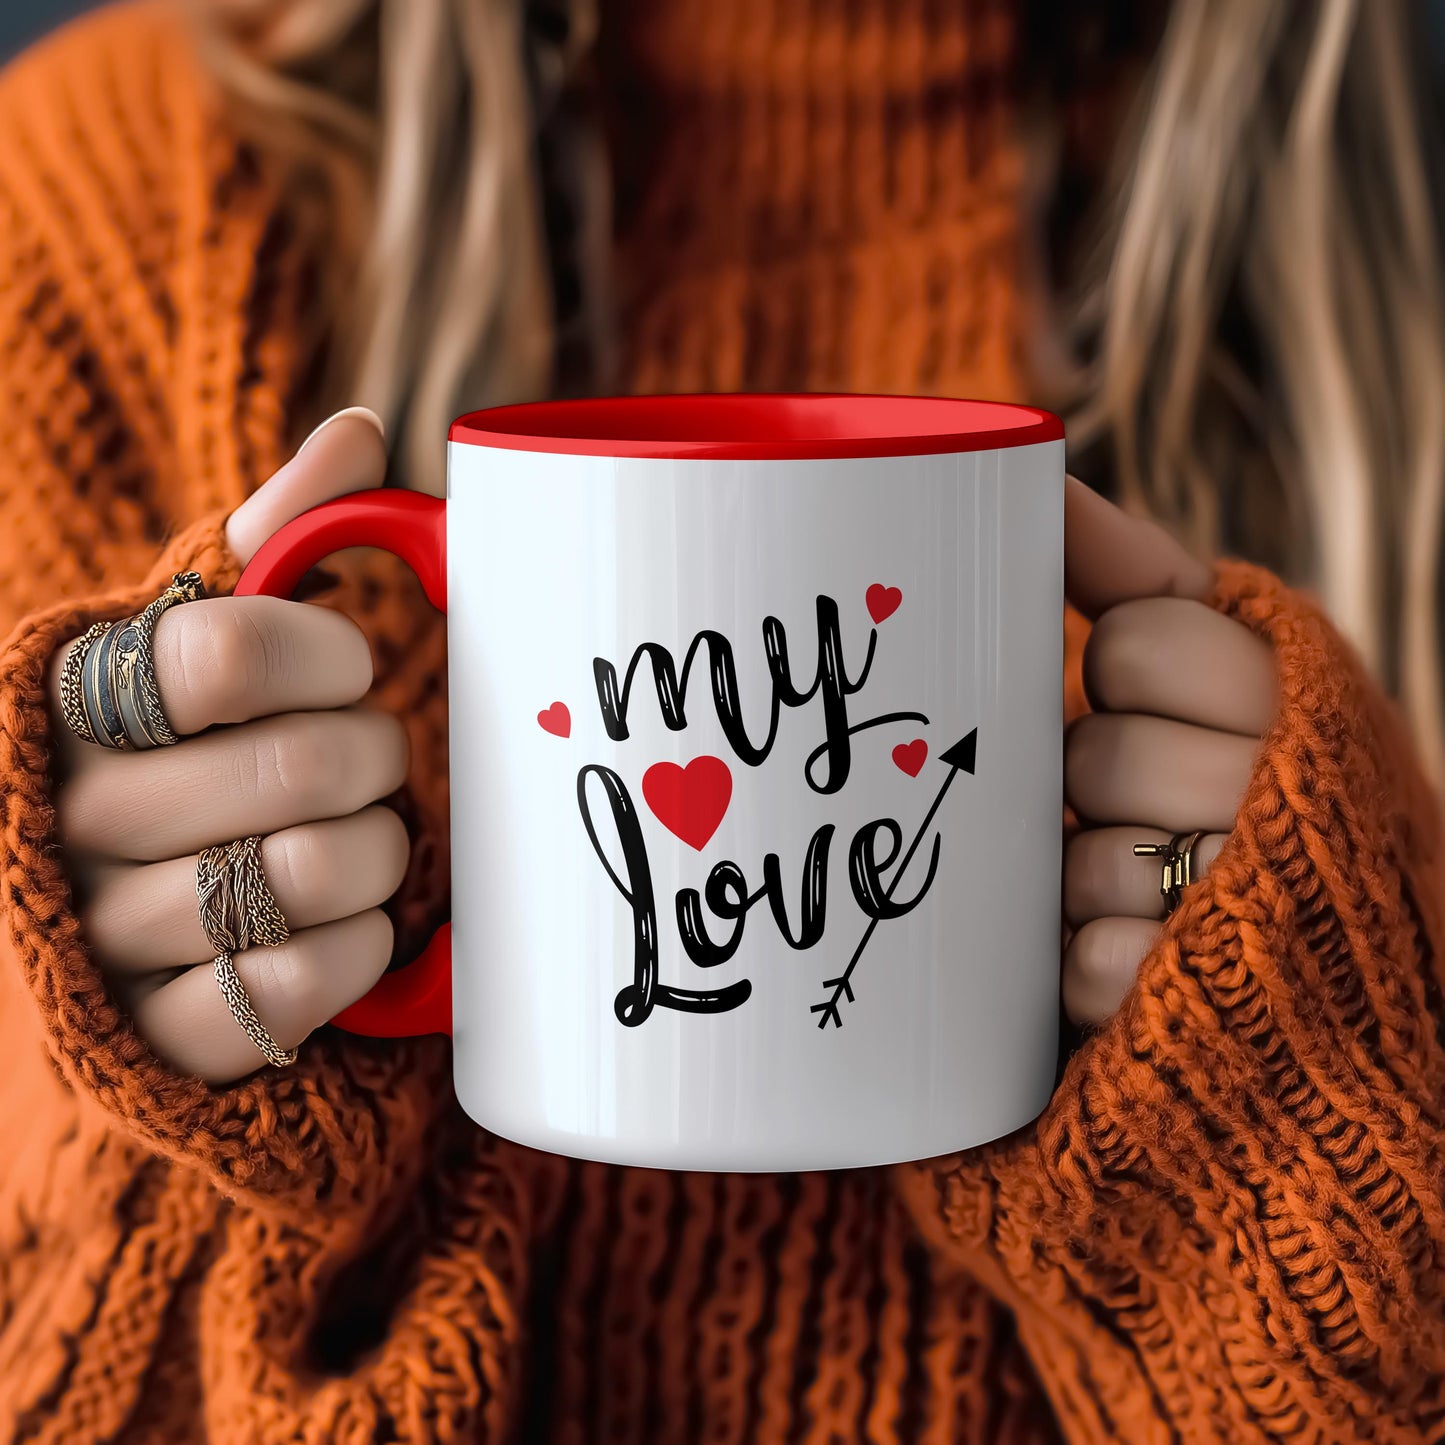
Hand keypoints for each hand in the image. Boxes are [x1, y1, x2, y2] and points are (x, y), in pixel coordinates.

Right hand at [46, 408, 409, 1083]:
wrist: (107, 914)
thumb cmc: (180, 749)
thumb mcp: (199, 633)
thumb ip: (272, 536)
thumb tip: (361, 431)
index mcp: (75, 696)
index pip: (228, 653)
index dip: (330, 653)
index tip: (347, 662)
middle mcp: (70, 814)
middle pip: (305, 764)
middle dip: (378, 753)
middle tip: (369, 759)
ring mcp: (105, 935)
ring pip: (321, 872)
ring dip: (382, 849)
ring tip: (357, 836)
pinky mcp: (158, 1037)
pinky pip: (310, 984)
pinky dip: (362, 943)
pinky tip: (339, 920)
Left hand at [1061, 477, 1277, 1026]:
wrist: (1318, 974)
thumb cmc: (1245, 790)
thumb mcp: (1224, 665)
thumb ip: (1133, 575)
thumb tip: (1040, 476)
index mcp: (1299, 699)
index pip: (1140, 644)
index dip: (1121, 675)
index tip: (1142, 698)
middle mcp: (1294, 800)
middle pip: (1101, 757)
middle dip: (1101, 784)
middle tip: (1141, 809)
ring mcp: (1251, 913)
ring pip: (1090, 863)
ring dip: (1086, 881)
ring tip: (1146, 890)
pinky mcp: (1199, 1014)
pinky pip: (1091, 967)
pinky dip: (1085, 970)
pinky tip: (1134, 966)